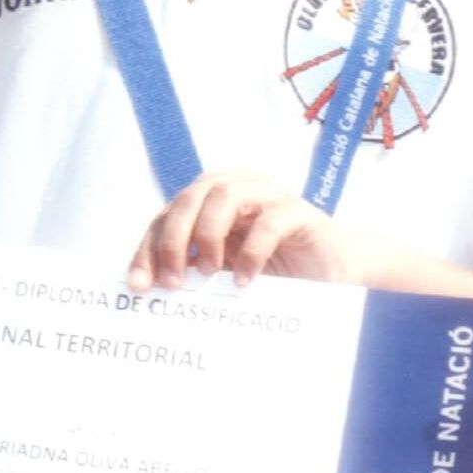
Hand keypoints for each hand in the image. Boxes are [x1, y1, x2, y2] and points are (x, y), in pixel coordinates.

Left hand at [129, 169, 383, 289]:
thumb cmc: (273, 269)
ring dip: (208, 235)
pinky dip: (251, 253)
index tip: (139, 285)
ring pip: (225, 195)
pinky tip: (246, 281)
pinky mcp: (299, 212)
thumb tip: (145, 284)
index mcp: (212, 199)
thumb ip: (191, 266)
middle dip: (173, 240)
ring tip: (210, 272)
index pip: (167, 215)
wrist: (332, 270)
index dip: (148, 248)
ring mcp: (270, 196)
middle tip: (172, 281)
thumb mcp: (223, 267)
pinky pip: (268, 222)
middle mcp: (238, 187)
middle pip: (190, 197)